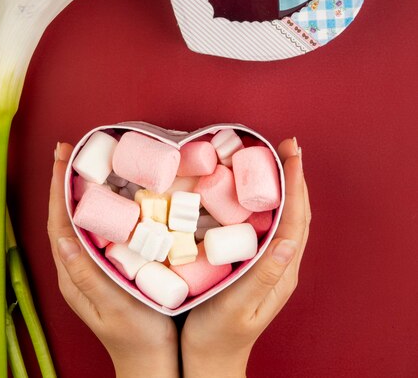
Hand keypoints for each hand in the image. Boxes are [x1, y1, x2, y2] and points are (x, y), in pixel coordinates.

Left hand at [47, 143, 178, 377]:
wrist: (152, 362)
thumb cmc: (138, 337)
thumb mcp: (113, 307)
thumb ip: (86, 275)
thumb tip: (62, 237)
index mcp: (73, 274)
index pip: (59, 221)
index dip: (59, 187)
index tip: (61, 157)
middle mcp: (76, 266)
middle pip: (65, 214)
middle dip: (64, 180)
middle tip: (69, 149)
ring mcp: (90, 265)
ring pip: (80, 219)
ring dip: (78, 188)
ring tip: (83, 161)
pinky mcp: (106, 265)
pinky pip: (96, 227)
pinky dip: (97, 204)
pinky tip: (108, 192)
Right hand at [181, 138, 310, 376]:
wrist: (208, 359)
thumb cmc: (217, 336)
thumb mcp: (238, 308)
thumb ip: (263, 277)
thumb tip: (290, 241)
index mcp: (279, 272)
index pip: (294, 220)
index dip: (295, 185)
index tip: (291, 153)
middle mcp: (279, 265)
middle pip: (295, 213)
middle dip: (294, 177)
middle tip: (286, 146)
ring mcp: (267, 264)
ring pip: (282, 217)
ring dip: (282, 185)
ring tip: (274, 158)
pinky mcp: (252, 263)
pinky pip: (265, 224)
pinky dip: (264, 200)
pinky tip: (251, 189)